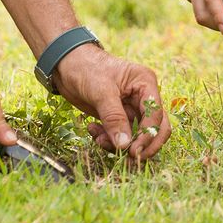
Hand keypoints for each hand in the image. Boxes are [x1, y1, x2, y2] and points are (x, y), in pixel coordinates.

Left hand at [50, 44, 170, 163]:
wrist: (66, 64)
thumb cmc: (86, 68)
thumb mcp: (101, 91)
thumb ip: (114, 118)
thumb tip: (124, 145)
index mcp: (145, 84)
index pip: (156, 115)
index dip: (148, 135)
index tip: (133, 151)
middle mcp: (142, 97)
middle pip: (155, 128)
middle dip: (142, 145)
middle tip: (127, 159)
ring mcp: (130, 108)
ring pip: (136, 135)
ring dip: (119, 143)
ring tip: (99, 139)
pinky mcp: (117, 117)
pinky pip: (120, 135)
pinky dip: (108, 139)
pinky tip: (93, 131)